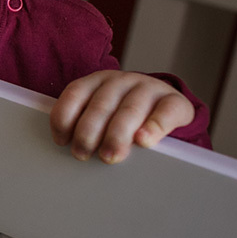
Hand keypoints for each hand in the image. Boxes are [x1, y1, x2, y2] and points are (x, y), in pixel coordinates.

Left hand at [50, 70, 195, 163]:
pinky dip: (154, 127)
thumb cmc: (123, 117)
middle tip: (82, 154)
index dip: (64, 118)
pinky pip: (165, 112)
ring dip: (116, 135)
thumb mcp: (102, 115)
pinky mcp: (174, 100)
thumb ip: (84, 125)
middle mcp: (121, 80)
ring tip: (109, 156)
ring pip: (129, 111)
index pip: (74, 94)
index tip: (61, 142)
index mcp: (97, 81)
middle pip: (100, 106)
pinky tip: (143, 141)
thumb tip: (67, 150)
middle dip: (87, 133)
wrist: (166, 106)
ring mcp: (148, 88)